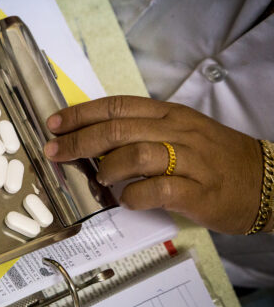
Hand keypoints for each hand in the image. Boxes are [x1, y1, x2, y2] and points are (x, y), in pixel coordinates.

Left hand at [43, 96, 262, 234]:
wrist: (266, 180)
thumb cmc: (214, 157)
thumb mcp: (180, 131)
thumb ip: (142, 131)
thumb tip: (95, 138)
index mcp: (169, 114)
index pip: (117, 106)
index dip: (82, 113)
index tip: (55, 123)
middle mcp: (177, 132)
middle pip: (119, 128)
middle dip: (79, 139)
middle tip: (54, 151)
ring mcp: (190, 161)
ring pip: (137, 153)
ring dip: (108, 166)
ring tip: (98, 178)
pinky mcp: (199, 192)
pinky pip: (158, 190)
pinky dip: (134, 196)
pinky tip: (126, 201)